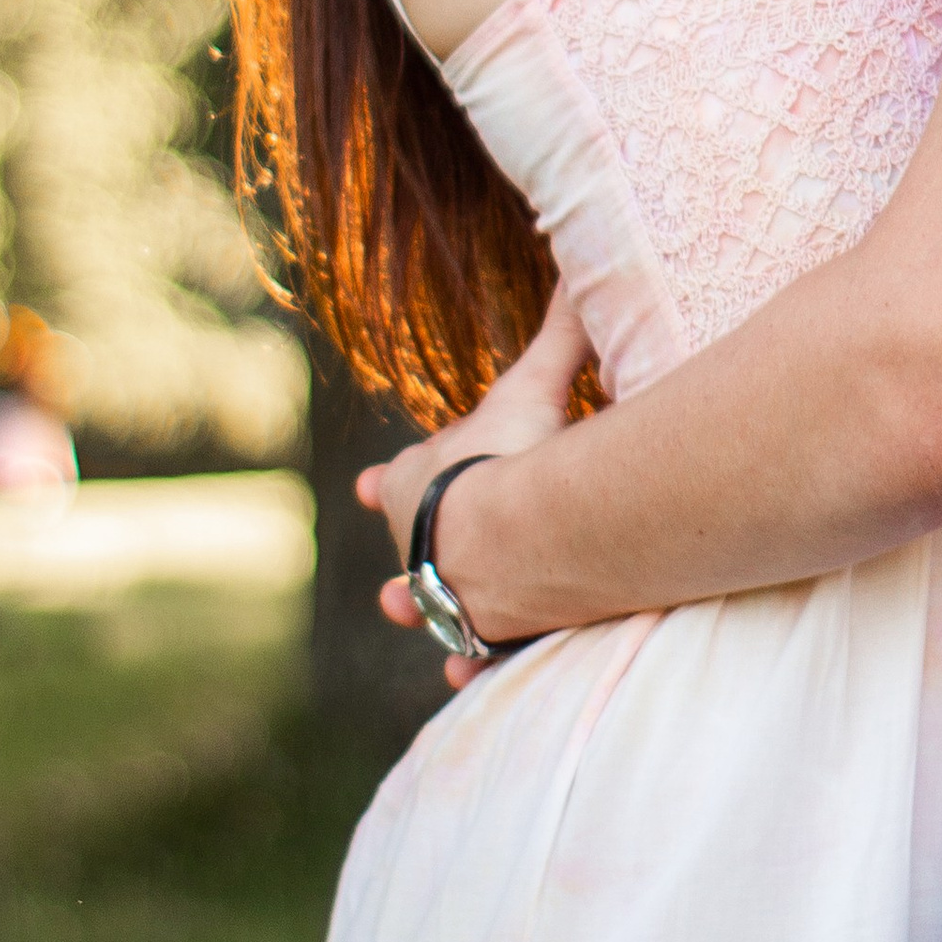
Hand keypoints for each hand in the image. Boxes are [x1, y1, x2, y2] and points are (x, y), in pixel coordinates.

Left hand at [361, 286, 595, 683]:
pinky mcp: (477, 638)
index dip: (386, 482)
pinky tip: (464, 678)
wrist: (508, 533)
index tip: (364, 486)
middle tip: (387, 590)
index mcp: (419, 482)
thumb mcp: (535, 386)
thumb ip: (560, 330)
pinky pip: (471, 656)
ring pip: (428, 609)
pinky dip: (469, 665)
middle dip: (404, 562)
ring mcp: (443, 595)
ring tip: (415, 630)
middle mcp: (417, 544)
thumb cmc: (511, 455)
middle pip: (408, 550)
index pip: (398, 479)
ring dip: (423, 613)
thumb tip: (577, 264)